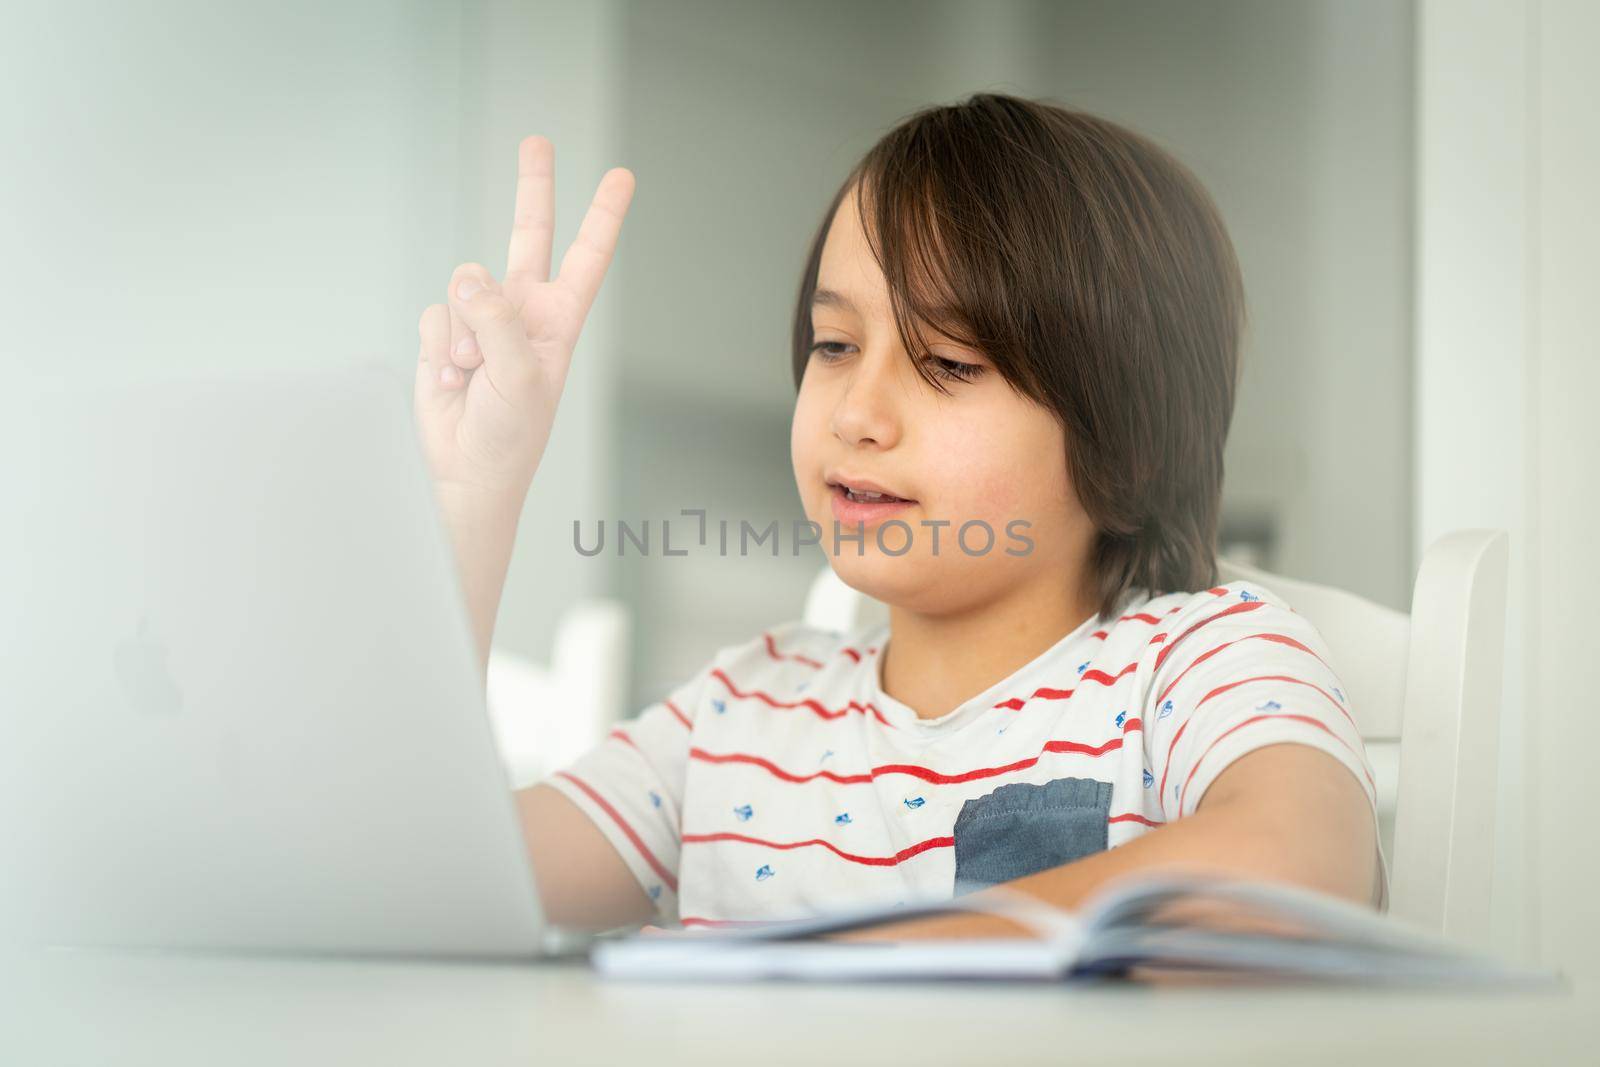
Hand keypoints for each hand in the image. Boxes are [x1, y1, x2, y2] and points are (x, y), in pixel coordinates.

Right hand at [414, 136, 635, 504]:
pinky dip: (437, 347)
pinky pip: (433, 314)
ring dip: (462, 335)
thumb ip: (498, 321)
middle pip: (528, 235)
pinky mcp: (444, 332)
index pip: (586, 257)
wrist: (466, 471)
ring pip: (463, 287)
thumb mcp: (520, 378)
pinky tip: (451, 379)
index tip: (621, 176)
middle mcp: (522, 310)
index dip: (603, 216)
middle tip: (537, 139)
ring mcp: (481, 319)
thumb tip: (468, 278)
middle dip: (533, 187)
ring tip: (473, 376)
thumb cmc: (510, 434)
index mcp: (558, 320)